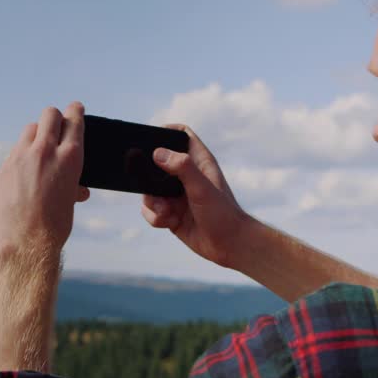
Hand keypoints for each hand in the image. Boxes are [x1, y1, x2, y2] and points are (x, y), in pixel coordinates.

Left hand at [0, 102, 90, 256]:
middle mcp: (44, 151)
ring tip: (39, 151)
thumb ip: (72, 185)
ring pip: (29, 130)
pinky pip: (14, 152)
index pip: (74, 120)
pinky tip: (24, 174)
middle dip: (55, 118)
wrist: (25, 244)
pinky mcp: (3, 169)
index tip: (75, 109)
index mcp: (69, 157)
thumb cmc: (54, 227)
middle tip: (57, 127)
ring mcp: (20, 158)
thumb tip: (79, 189)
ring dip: (37, 135)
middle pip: (49, 115)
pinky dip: (22, 157)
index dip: (76, 111)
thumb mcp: (71, 201)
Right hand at [140, 124, 253, 268]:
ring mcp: (177, 195)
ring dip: (152, 202)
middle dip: (148, 176)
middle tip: (151, 186)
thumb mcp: (202, 188)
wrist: (229, 246)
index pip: (181, 135)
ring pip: (150, 190)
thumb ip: (182, 168)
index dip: (165, 131)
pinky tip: (170, 223)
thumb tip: (158, 153)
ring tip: (167, 212)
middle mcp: (186, 176)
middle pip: (156, 164)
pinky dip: (155, 217)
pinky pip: (151, 210)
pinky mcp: (171, 213)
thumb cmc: (223, 214)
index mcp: (198, 162)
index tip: (150, 139)